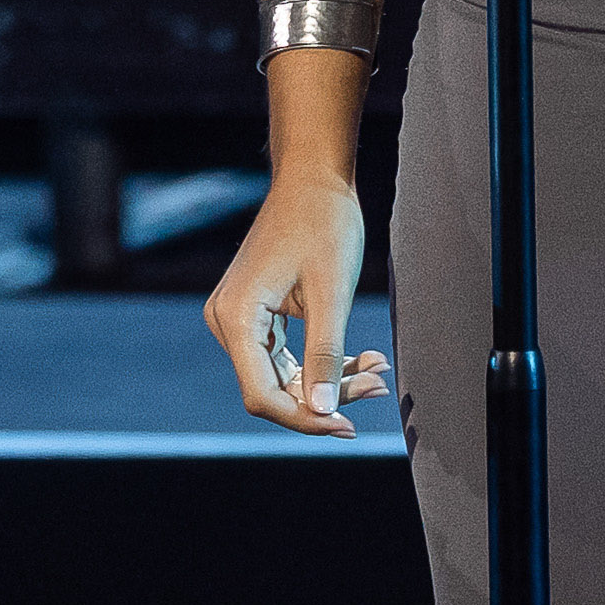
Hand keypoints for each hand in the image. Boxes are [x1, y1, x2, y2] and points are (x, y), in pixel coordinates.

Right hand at [203, 163, 390, 436]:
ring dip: (330, 381)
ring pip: (284, 376)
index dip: (305, 418)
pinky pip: (287, 356)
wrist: (313, 179)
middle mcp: (228, 322)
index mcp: (237, 317)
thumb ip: (325, 355)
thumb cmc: (323, 225)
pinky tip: (363, 359)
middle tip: (377, 388)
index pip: (263, 394)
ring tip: (376, 372)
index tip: (348, 425)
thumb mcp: (331, 293)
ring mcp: (239, 319)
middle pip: (273, 389)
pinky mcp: (255, 316)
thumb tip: (321, 411)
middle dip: (325, 398)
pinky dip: (323, 362)